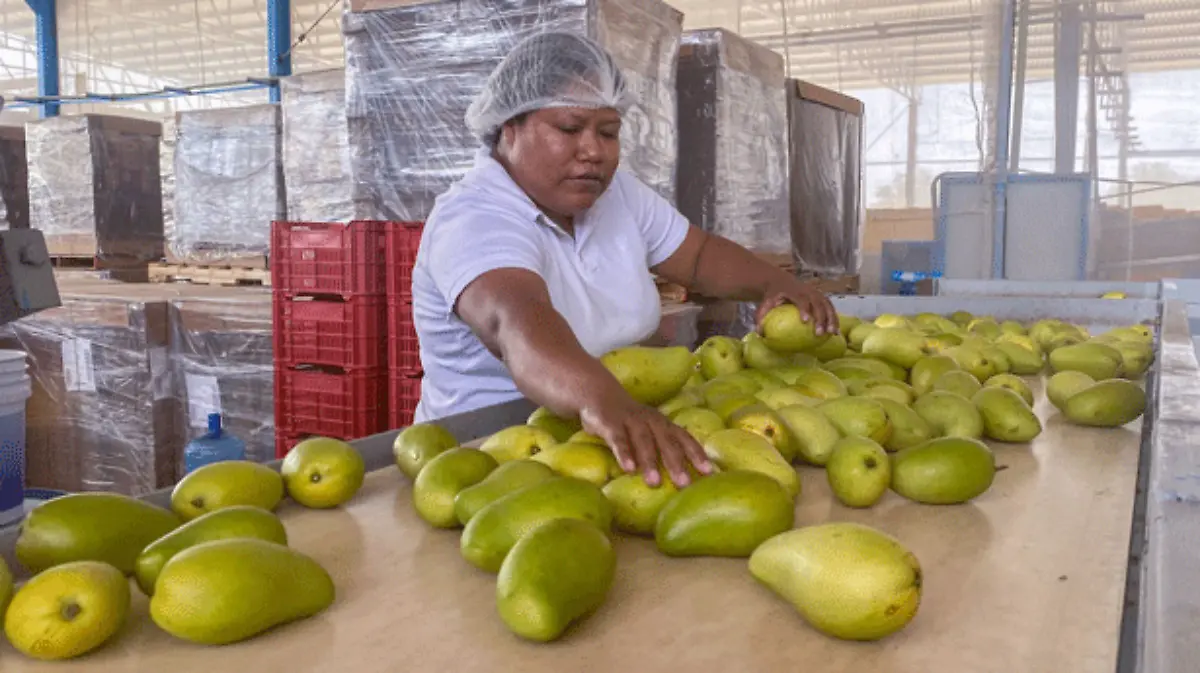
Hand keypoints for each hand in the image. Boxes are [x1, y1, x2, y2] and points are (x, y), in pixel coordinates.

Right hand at [579, 390, 712, 487]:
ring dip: (650, 461)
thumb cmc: (630, 422)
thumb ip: (661, 449)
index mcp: (663, 424)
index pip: (684, 438)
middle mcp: (651, 421)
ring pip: (644, 440)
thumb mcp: (649, 431)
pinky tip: (629, 469)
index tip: (708, 472)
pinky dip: (624, 453)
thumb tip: (682, 479)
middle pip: (667, 441)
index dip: (697, 454)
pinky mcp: (610, 423)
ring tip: (655, 482)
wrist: (599, 393)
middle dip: (677, 463)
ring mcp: (631, 420)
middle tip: (685, 484)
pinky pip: (618, 439)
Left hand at [756, 279, 838, 336]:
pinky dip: (834, 317)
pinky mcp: (820, 296)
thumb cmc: (772, 296)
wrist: (780, 281)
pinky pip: (830, 306)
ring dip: (831, 318)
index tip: (805, 321)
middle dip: (820, 317)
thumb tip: (759, 334)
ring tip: (832, 333)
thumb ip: (761, 317)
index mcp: (793, 291)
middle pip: (817, 302)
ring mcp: (815, 292)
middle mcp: (806, 290)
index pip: (800, 298)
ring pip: (826, 304)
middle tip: (819, 333)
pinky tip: (835, 331)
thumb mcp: (764, 304)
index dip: (804, 308)